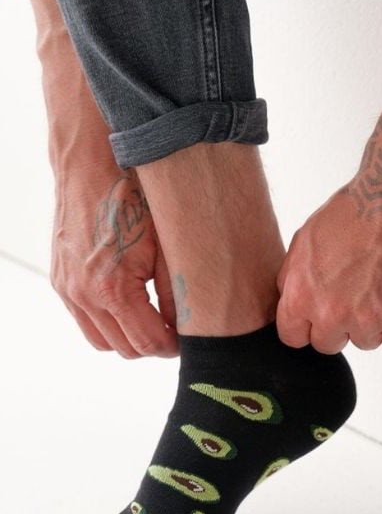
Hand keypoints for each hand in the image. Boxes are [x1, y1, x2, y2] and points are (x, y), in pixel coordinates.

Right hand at [51, 159, 178, 358]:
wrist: (91, 164)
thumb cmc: (134, 198)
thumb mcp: (167, 247)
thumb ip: (177, 293)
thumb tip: (188, 326)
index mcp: (113, 289)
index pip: (149, 343)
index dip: (173, 348)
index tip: (189, 340)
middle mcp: (84, 295)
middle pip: (125, 349)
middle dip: (153, 345)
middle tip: (174, 330)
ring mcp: (67, 289)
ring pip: (102, 341)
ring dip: (128, 337)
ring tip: (152, 318)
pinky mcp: (60, 280)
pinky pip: (85, 320)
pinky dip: (108, 322)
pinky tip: (129, 302)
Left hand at [276, 181, 381, 358]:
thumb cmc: (355, 210)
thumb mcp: (305, 240)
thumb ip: (293, 279)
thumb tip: (291, 302)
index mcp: (301, 295)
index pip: (293, 337)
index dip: (308, 326)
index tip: (321, 317)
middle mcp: (331, 312)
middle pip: (329, 344)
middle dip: (342, 326)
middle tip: (358, 296)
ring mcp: (368, 319)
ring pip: (367, 343)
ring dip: (376, 323)